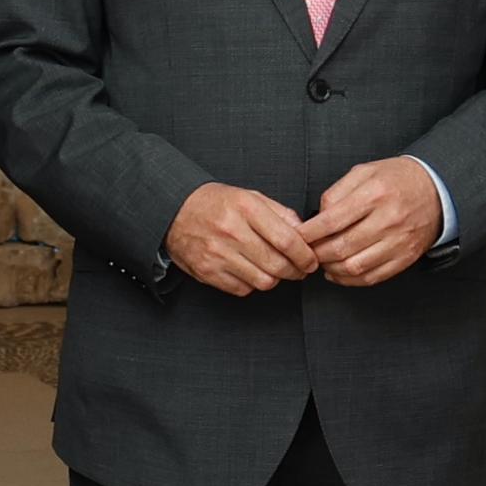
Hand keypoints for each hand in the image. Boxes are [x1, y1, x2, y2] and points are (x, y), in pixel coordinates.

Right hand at [165, 182, 319, 297]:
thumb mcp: (250, 196)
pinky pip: (243, 289)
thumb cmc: (216, 203)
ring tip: (276, 270)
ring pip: (263, 281)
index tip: (311, 260)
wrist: (174, 211)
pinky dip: (253, 284)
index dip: (306, 255)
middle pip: (278, 264)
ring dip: (275, 279)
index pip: (287, 240)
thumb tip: (305, 234)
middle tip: (300, 269)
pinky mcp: (207, 272)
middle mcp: (231, 231)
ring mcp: (217, 254)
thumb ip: (280, 213)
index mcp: (246, 208)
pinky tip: (251, 271)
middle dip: (296, 271)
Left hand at [300, 156, 444, 288]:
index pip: (332, 221)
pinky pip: (373, 277)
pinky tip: (338, 273)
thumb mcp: (364, 172)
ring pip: (355, 266)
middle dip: (316, 254)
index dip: (308, 234)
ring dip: (331, 269)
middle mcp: (388, 219)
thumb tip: (317, 217)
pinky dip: (350, 280)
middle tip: (305, 252)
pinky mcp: (405, 258)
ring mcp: (399, 242)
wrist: (436, 191)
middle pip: (341, 247)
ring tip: (321, 262)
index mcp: (375, 194)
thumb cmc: (396, 179)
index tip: (296, 237)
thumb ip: (337, 192)